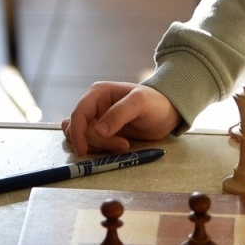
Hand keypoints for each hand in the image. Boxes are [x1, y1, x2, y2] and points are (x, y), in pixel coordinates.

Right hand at [61, 82, 179, 157]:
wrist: (166, 113)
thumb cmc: (155, 103)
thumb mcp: (140, 103)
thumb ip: (119, 114)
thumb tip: (98, 130)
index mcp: (98, 93)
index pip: (79, 114)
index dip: (77, 133)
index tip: (83, 151)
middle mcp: (94, 105)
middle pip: (80, 128)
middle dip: (98, 141)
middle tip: (123, 145)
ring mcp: (97, 119)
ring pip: (83, 137)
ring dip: (99, 145)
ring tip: (123, 144)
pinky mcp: (103, 131)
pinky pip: (90, 142)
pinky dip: (98, 148)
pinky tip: (115, 146)